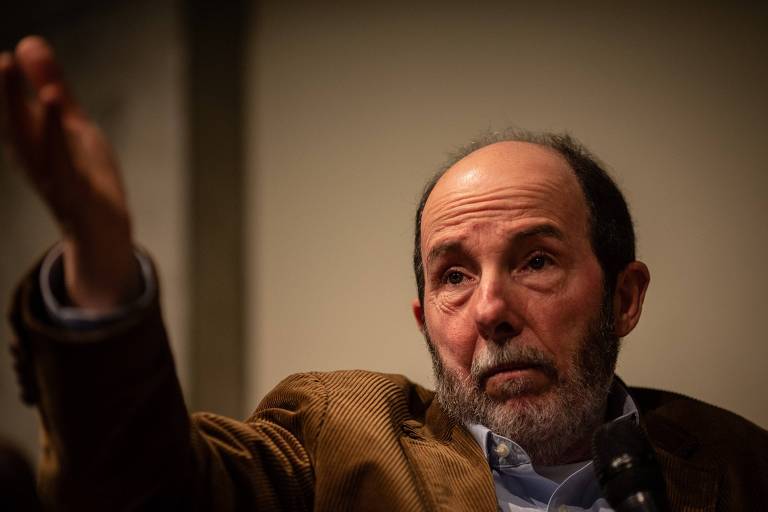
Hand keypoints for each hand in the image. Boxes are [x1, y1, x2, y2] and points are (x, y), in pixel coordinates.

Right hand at [0, 36, 139, 310]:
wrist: (101, 230)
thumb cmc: (85, 174)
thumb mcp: (71, 125)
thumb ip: (52, 87)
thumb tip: (27, 42)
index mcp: (33, 141)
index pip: (15, 110)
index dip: (8, 87)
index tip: (6, 56)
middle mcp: (35, 160)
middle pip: (18, 126)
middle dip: (9, 96)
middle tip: (3, 60)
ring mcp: (53, 178)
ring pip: (40, 149)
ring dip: (41, 121)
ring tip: (48, 90)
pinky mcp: (75, 193)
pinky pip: (66, 168)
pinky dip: (63, 145)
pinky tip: (67, 124)